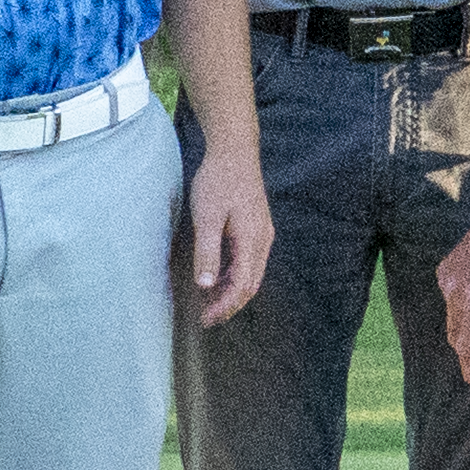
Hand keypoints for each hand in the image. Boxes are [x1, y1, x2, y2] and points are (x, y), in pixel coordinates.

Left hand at [183, 135, 273, 327]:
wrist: (234, 150)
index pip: (241, 286)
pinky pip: (251, 261)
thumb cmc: (218, 180)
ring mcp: (263, 233)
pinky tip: (218, 276)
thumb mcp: (207, 217)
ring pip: (252, 274)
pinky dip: (235, 275)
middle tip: (207, 318)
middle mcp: (263, 240)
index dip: (225, 306)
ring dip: (232, 291)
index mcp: (252, 240)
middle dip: (230, 305)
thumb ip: (207, 251)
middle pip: (250, 284)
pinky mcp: (258, 226)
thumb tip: (206, 285)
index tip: (206, 319)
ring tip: (210, 302)